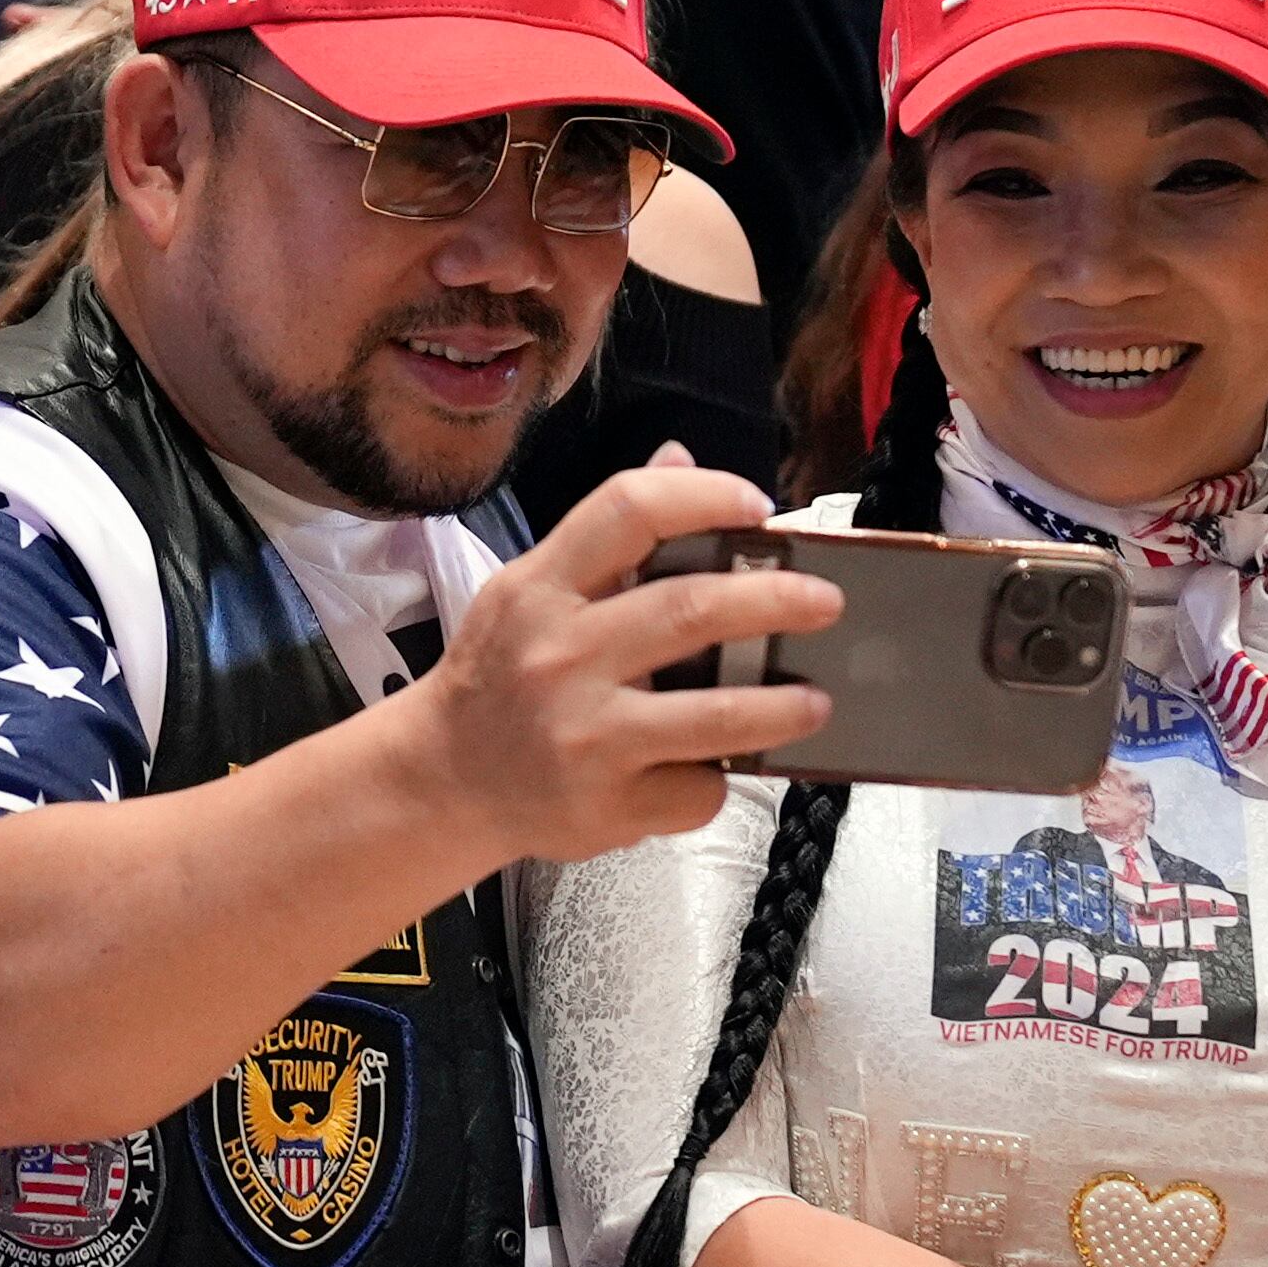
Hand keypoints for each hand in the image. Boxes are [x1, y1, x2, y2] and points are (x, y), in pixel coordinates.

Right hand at [397, 462, 841, 865]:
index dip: (707, 499)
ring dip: (781, 707)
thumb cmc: (500, 677)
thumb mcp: (531, 592)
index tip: (759, 509)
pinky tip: (714, 770)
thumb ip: (607, 535)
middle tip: (826, 602)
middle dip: (777, 601)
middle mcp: (560, 656)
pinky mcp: (605, 805)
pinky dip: (716, 779)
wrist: (441, 781)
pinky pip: (695, 788)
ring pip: (715, 717)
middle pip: (691, 610)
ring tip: (815, 700)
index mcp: (542, 589)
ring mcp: (584, 736)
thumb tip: (682, 460)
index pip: (629, 510)